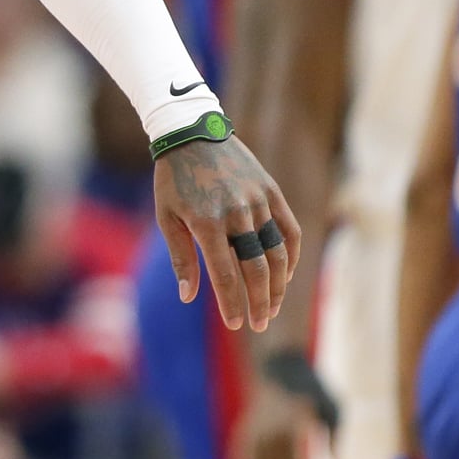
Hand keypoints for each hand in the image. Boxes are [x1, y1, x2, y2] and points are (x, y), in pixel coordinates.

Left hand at [153, 134, 299, 332]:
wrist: (192, 133)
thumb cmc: (173, 179)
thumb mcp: (167, 217)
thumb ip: (182, 258)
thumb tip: (189, 298)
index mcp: (207, 223)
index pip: (226, 275)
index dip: (233, 303)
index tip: (238, 324)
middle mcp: (237, 214)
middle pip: (256, 270)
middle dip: (260, 302)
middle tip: (259, 324)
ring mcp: (258, 203)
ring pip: (277, 254)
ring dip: (279, 285)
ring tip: (273, 307)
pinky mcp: (272, 193)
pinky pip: (290, 231)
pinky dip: (291, 257)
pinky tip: (286, 276)